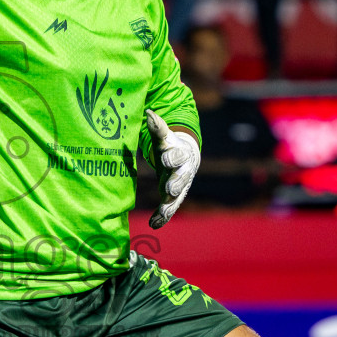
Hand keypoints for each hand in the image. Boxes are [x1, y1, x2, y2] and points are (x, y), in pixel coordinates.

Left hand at [146, 110, 199, 228]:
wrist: (187, 158)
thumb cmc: (171, 145)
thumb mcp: (165, 137)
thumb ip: (157, 127)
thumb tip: (149, 112)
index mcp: (180, 155)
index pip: (178, 156)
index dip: (173, 157)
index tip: (166, 159)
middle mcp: (182, 173)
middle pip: (181, 178)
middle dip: (176, 183)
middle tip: (170, 188)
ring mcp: (179, 187)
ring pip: (177, 197)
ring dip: (170, 205)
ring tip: (162, 212)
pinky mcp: (174, 198)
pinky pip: (170, 208)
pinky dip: (163, 217)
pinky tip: (154, 224)